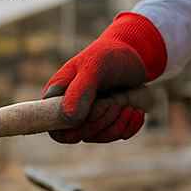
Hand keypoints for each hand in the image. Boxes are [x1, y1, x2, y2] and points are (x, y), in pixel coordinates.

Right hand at [42, 13, 167, 142]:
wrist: (132, 53)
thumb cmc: (107, 56)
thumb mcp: (94, 67)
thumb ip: (80, 91)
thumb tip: (69, 118)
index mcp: (57, 96)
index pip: (54, 128)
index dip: (71, 128)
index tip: (93, 110)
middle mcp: (70, 110)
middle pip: (78, 135)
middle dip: (100, 120)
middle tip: (114, 100)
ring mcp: (89, 119)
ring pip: (99, 137)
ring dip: (117, 123)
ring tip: (128, 104)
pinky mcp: (108, 122)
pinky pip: (116, 136)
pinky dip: (129, 126)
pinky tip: (136, 111)